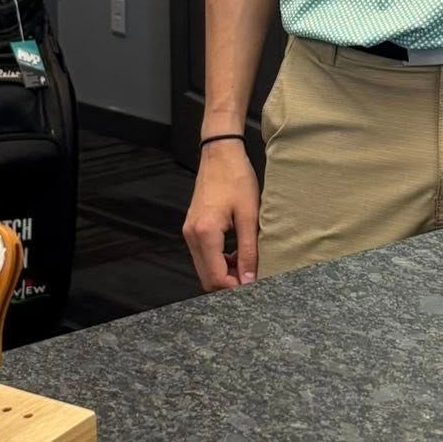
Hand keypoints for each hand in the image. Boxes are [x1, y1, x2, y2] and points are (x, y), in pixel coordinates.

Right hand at [183, 140, 260, 290]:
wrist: (220, 153)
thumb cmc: (236, 178)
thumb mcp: (249, 216)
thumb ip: (248, 251)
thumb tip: (249, 279)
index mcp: (205, 233)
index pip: (215, 277)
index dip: (234, 287)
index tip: (253, 286)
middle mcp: (192, 235)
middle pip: (206, 277)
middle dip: (228, 283)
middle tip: (251, 277)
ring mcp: (189, 231)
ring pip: (204, 268)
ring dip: (223, 272)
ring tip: (246, 263)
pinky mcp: (192, 227)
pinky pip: (202, 255)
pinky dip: (218, 261)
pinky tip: (235, 253)